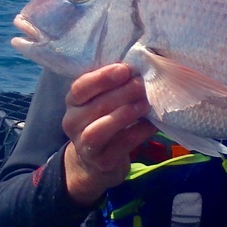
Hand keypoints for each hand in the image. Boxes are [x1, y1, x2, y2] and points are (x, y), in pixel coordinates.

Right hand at [60, 63, 156, 206]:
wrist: (96, 161)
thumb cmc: (104, 120)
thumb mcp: (103, 101)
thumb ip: (114, 85)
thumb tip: (142, 65)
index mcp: (73, 102)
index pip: (80, 87)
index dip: (102, 77)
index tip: (124, 69)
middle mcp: (73, 122)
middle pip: (95, 106)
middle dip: (121, 93)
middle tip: (142, 84)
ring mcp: (84, 145)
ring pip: (100, 129)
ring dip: (125, 114)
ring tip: (146, 103)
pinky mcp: (102, 161)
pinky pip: (121, 145)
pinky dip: (139, 132)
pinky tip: (153, 124)